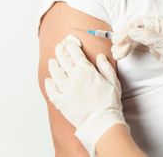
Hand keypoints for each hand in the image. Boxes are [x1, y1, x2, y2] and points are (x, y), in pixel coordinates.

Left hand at [45, 34, 127, 155]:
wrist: (101, 121)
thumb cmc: (109, 102)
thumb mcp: (113, 81)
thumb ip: (105, 67)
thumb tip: (100, 57)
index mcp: (86, 71)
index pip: (76, 54)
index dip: (72, 46)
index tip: (69, 42)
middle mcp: (73, 78)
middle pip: (64, 61)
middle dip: (61, 51)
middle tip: (59, 46)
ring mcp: (65, 89)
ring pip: (55, 73)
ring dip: (53, 65)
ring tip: (52, 60)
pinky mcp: (60, 101)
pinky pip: (51, 90)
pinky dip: (49, 84)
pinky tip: (48, 80)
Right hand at [111, 16, 162, 98]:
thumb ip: (147, 36)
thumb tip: (131, 30)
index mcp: (160, 23)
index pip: (138, 23)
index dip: (126, 31)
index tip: (117, 40)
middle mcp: (156, 28)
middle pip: (135, 31)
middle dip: (124, 39)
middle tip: (114, 49)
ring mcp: (155, 38)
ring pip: (135, 39)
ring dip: (125, 46)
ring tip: (116, 54)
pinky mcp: (154, 47)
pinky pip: (138, 46)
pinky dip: (130, 49)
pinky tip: (122, 53)